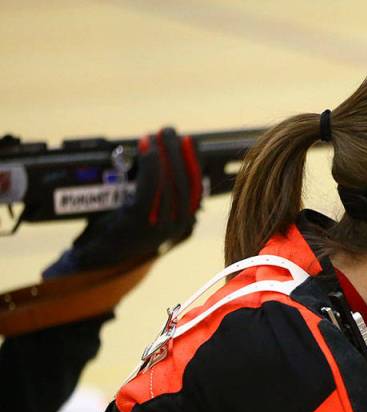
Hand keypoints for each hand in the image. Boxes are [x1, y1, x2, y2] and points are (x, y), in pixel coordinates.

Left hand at [43, 127, 201, 277]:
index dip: (194, 161)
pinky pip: (150, 188)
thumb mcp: (149, 211)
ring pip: (169, 182)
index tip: (189, 139)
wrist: (101, 258)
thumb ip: (161, 193)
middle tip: (169, 130)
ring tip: (155, 135)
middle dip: (178, 151)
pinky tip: (147, 149)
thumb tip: (166, 157)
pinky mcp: (140, 222)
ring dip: (163, 153)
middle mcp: (177, 226)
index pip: (196, 187)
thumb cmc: (123, 231)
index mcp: (184, 222)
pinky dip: (151, 165)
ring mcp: (160, 226)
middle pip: (184, 181)